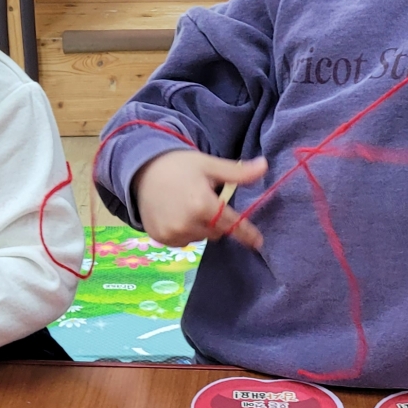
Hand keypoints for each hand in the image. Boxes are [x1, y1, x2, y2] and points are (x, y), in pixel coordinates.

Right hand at [131, 151, 266, 249]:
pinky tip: (176, 214)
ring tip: (188, 206)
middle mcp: (187, 223)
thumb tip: (265, 166)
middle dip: (217, 220)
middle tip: (204, 200)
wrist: (142, 170)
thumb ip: (238, 172)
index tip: (258, 243)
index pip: (231, 224)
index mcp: (202, 204)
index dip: (247, 234)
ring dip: (201, 227)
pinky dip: (185, 231)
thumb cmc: (179, 165)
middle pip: (216, 231)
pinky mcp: (161, 238)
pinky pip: (183, 241)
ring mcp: (172, 233)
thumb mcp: (209, 165)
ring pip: (200, 237)